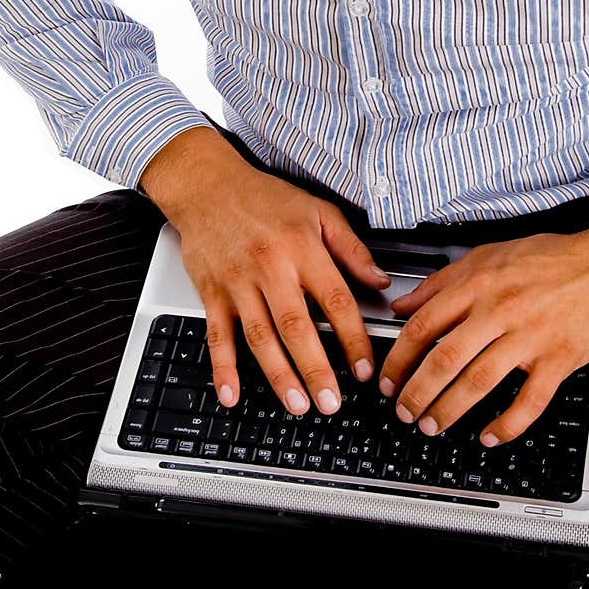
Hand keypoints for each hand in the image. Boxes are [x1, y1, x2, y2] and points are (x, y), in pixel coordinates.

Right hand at [141, 129, 390, 416]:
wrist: (208, 184)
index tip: (364, 368)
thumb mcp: (319, 211)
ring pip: (260, 337)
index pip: (335, 301)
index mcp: (302, 249)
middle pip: (296, 327)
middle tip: (331, 403)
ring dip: (278, 375)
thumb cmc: (264, 198)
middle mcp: (270, 268)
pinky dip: (222, 368)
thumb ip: (352, 248)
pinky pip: (217, 335)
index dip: (352, 339)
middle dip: (316, 369)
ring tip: (297, 403)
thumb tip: (381, 282)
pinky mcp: (211, 292)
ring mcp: (238, 283)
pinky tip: (231, 393)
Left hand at [376, 204, 588, 446]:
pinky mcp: (559, 359)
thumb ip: (442, 281)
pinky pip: (529, 401)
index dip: (399, 358)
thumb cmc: (551, 258)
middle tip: (404, 412)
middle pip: (445, 358)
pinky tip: (488, 436)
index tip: (388, 379)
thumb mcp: (487, 254)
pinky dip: (506, 425)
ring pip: (479, 381)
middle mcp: (500, 310)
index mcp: (478, 284)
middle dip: (417, 392)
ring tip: (432, 425)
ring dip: (449, 410)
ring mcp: (530, 337)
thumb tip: (404, 305)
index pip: (424, 325)